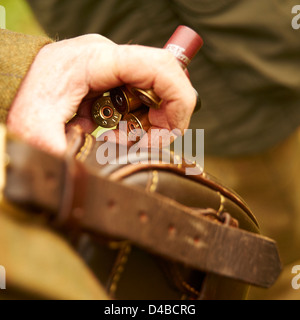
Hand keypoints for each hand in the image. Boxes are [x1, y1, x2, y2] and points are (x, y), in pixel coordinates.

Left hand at [7, 34, 195, 154]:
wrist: (11, 85)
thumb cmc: (21, 99)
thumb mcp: (36, 129)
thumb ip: (61, 153)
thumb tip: (86, 180)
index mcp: (97, 60)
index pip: (162, 68)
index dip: (178, 103)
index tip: (168, 136)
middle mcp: (109, 56)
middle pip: (165, 81)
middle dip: (163, 120)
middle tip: (142, 144)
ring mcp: (112, 63)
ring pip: (155, 91)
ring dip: (147, 122)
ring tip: (118, 140)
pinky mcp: (112, 74)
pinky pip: (141, 95)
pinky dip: (136, 119)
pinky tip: (114, 132)